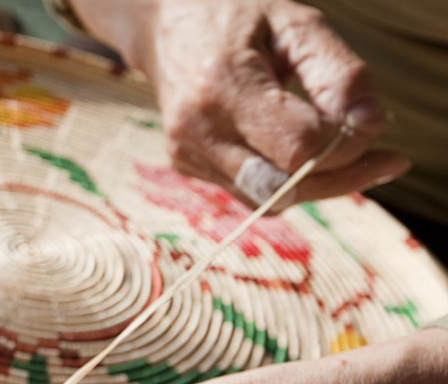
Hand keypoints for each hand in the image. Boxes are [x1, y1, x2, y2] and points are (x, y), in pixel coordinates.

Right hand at [72, 0, 410, 208]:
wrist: (165, 24)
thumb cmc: (237, 16)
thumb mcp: (297, 26)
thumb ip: (340, 74)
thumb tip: (372, 126)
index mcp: (223, 87)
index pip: (298, 149)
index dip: (346, 147)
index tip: (370, 125)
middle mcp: (197, 130)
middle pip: (284, 187)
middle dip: (340, 178)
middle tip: (383, 159)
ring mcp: (187, 153)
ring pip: (270, 199)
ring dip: (316, 183)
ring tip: (344, 151)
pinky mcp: (187, 165)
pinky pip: (252, 191)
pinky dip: (287, 179)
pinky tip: (301, 150)